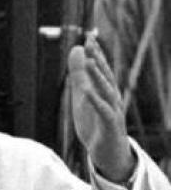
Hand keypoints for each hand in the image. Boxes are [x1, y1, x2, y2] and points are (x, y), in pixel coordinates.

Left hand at [68, 33, 133, 181]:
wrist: (107, 153)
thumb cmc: (96, 123)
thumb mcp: (83, 96)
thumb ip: (79, 75)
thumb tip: (77, 50)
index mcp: (106, 90)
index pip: (102, 69)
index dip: (96, 53)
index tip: (88, 37)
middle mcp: (112, 98)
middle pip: (106, 75)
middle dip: (98, 59)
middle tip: (90, 43)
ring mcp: (113, 111)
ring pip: (107, 91)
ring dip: (98, 76)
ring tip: (90, 62)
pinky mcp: (110, 126)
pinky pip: (104, 111)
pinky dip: (96, 101)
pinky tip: (88, 92)